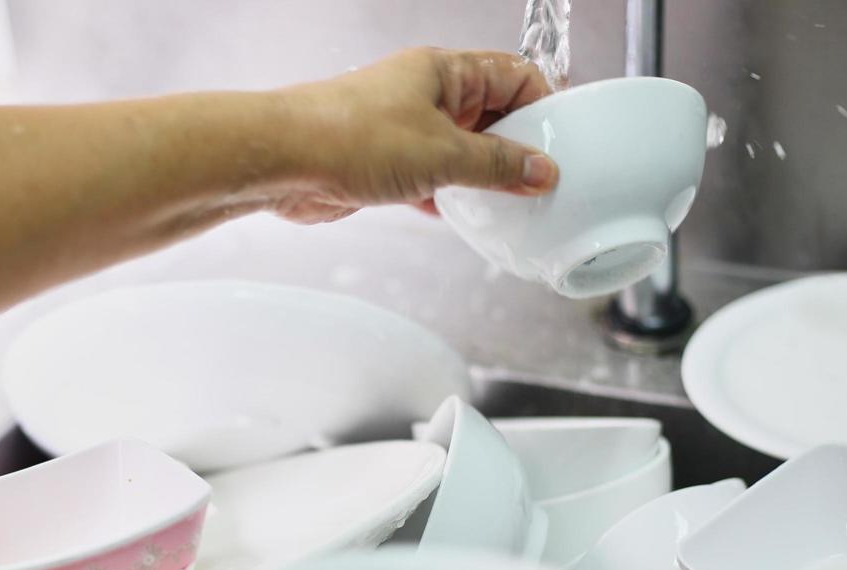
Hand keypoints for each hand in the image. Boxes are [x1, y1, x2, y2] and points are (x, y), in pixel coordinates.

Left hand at [272, 47, 557, 223]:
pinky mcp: (385, 166)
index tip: (563, 142)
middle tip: (542, 181)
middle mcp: (426, 96)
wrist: (282, 162)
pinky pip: (432, 179)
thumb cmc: (348, 136)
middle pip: (490, 116)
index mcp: (445, 73)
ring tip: (512, 206)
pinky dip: (450, 198)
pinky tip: (464, 219)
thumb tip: (539, 171)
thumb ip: (497, 166)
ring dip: (483, 178)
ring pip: (460, 152)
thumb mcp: (442, 153)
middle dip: (517, 147)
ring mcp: (405, 131)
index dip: (543, 105)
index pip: (514, 76)